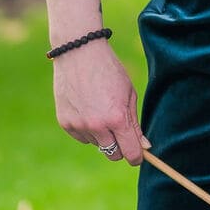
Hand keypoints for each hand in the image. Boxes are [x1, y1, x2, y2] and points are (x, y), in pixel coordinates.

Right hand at [53, 40, 150, 165]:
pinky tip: (87, 108)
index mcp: (117, 118)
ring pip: (97, 144)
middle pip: (114, 155)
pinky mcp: (65, 123)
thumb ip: (135, 123)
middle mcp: (97, 126)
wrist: (79, 53)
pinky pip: (82, 137)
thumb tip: (144, 147)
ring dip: (103, 135)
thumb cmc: (109, 71)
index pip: (130, 152)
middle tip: (122, 133)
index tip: (138, 154)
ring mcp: (79, 126)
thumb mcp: (129, 94)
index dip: (137, 156)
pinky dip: (87, 129)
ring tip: (101, 109)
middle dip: (121, 148)